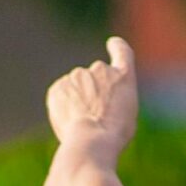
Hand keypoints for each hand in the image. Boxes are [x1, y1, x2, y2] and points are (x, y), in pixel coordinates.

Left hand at [47, 37, 138, 152]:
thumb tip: (97, 99)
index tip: (113, 44)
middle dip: (94, 92)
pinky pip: (62, 96)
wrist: (91, 140)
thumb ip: (114, 97)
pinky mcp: (58, 87)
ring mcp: (77, 76)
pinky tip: (71, 123)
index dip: (116, 47)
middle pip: (96, 77)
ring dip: (79, 101)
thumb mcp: (126, 114)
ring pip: (77, 88)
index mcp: (123, 75)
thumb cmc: (114, 134)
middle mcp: (100, 69)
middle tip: (97, 117)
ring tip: (84, 125)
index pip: (121, 50)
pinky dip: (65, 107)